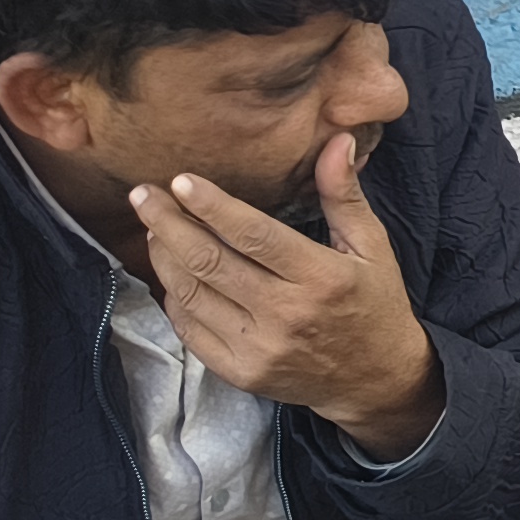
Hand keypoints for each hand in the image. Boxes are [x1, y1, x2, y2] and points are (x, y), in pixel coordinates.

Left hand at [130, 132, 442, 460]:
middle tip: (143, 196)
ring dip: (165, 256)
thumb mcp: (373, 247)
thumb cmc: (374, 304)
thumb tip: (336, 141)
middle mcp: (287, 314)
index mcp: (322, 277)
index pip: (254, 235)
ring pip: (192, 294)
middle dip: (169, 223)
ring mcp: (260, 348)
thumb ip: (345, 195)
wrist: (376, 379)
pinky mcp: (241, 372)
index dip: (212, 206)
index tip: (180, 181)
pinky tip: (171, 273)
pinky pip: (191, 330)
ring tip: (153, 227)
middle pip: (211, 261)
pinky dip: (174, 298)